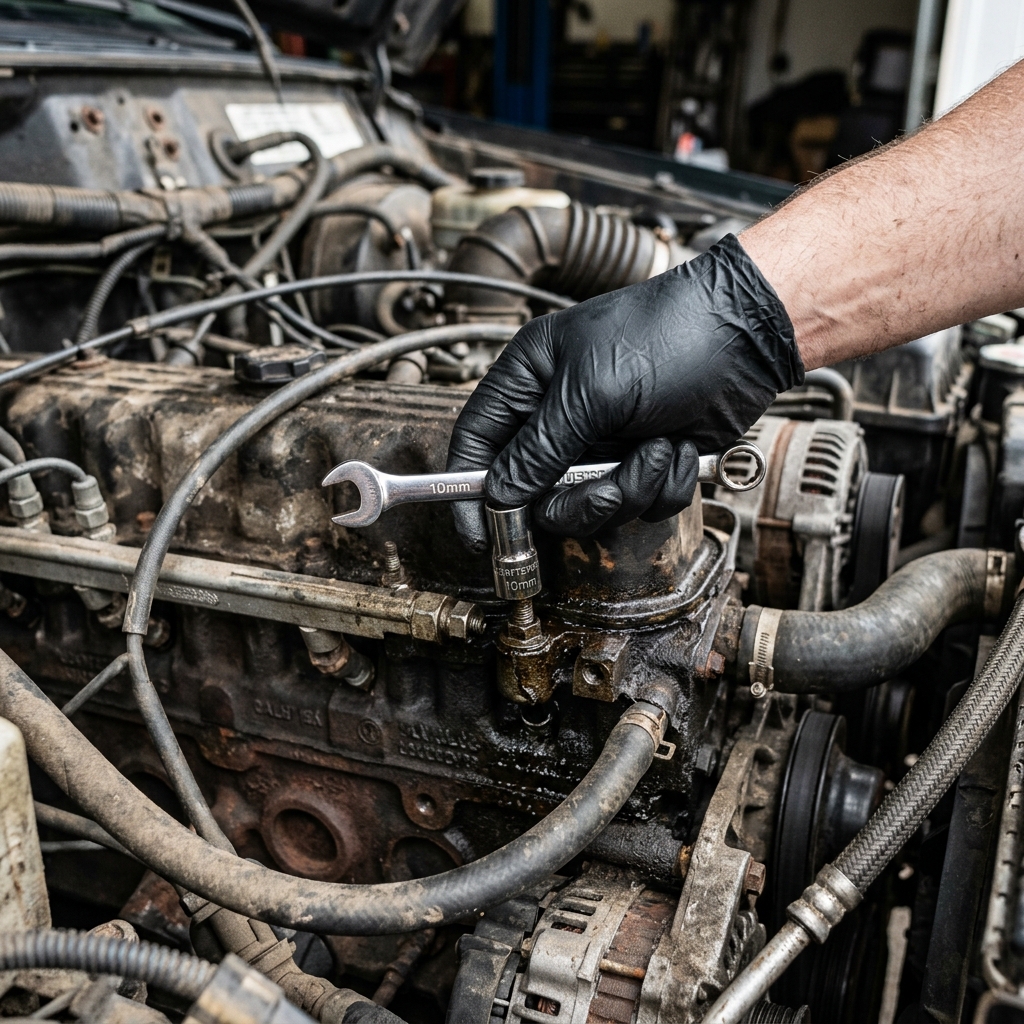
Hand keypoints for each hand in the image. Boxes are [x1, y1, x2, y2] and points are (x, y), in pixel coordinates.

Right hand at [446, 235, 802, 550]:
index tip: (478, 534)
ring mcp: (601, 441)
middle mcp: (559, 414)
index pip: (477, 441)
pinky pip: (635, 504)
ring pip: (588, 506)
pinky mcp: (640, 460)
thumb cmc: (668, 334)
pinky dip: (662, 485)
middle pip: (535, 491)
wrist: (748, 335)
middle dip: (578, 500)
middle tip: (608, 489)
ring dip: (629, 489)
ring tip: (657, 450)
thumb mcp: (593, 390)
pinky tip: (679, 447)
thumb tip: (499, 494)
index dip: (470, 489)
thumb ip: (540, 449)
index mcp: (531, 380)